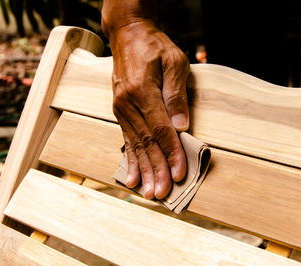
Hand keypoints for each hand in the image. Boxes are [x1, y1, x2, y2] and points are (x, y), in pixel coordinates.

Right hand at [107, 21, 189, 199]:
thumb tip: (181, 127)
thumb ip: (175, 95)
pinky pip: (126, 140)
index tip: (179, 173)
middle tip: (161, 194)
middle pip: (145, 142)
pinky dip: (130, 160)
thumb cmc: (155, 47)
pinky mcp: (120, 112)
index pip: (160, 129)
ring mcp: (121, 109)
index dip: (171, 153)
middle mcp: (127, 104)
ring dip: (143, 170)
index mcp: (141, 91)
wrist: (128, 36)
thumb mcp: (174, 63)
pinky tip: (131, 177)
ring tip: (147, 193)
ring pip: (135, 145)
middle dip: (156, 170)